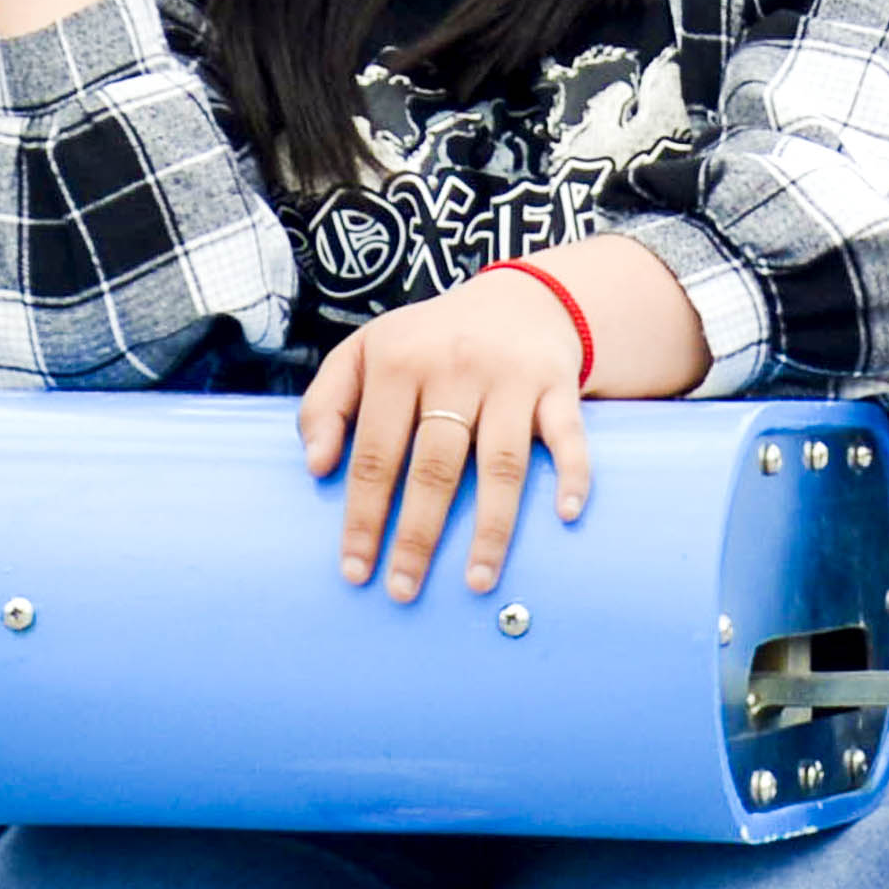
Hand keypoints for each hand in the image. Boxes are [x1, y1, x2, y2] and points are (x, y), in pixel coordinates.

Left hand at [301, 265, 592, 603]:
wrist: (518, 299)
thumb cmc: (429, 341)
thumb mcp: (363, 353)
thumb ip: (324, 403)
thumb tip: (316, 467)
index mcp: (399, 362)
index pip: (376, 454)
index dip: (364, 516)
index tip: (356, 569)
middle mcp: (454, 368)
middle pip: (435, 467)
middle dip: (418, 536)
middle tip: (404, 590)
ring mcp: (510, 378)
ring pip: (501, 464)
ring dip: (491, 528)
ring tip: (477, 581)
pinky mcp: (557, 385)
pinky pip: (569, 435)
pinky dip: (572, 474)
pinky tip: (563, 515)